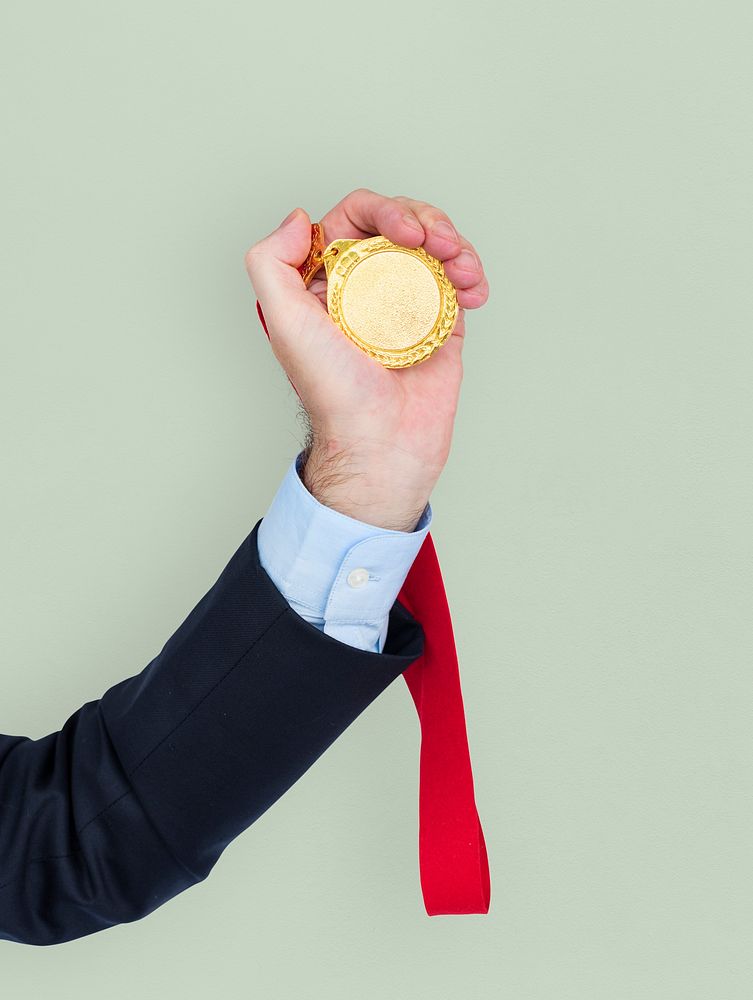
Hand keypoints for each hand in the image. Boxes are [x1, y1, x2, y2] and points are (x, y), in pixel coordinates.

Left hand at [244, 188, 488, 530]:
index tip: (405, 235)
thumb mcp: (284, 324)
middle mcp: (366, 288)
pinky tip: (475, 289)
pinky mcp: (439, 326)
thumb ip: (271, 263)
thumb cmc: (333, 394)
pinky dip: (473, 275)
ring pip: (435, 248)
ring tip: (464, 268)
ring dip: (456, 244)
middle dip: (428, 221)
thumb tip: (300, 219)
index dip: (384, 211)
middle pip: (402, 224)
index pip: (356, 219)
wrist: (381, 446)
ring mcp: (406, 305)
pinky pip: (459, 285)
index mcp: (328, 280)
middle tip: (440, 244)